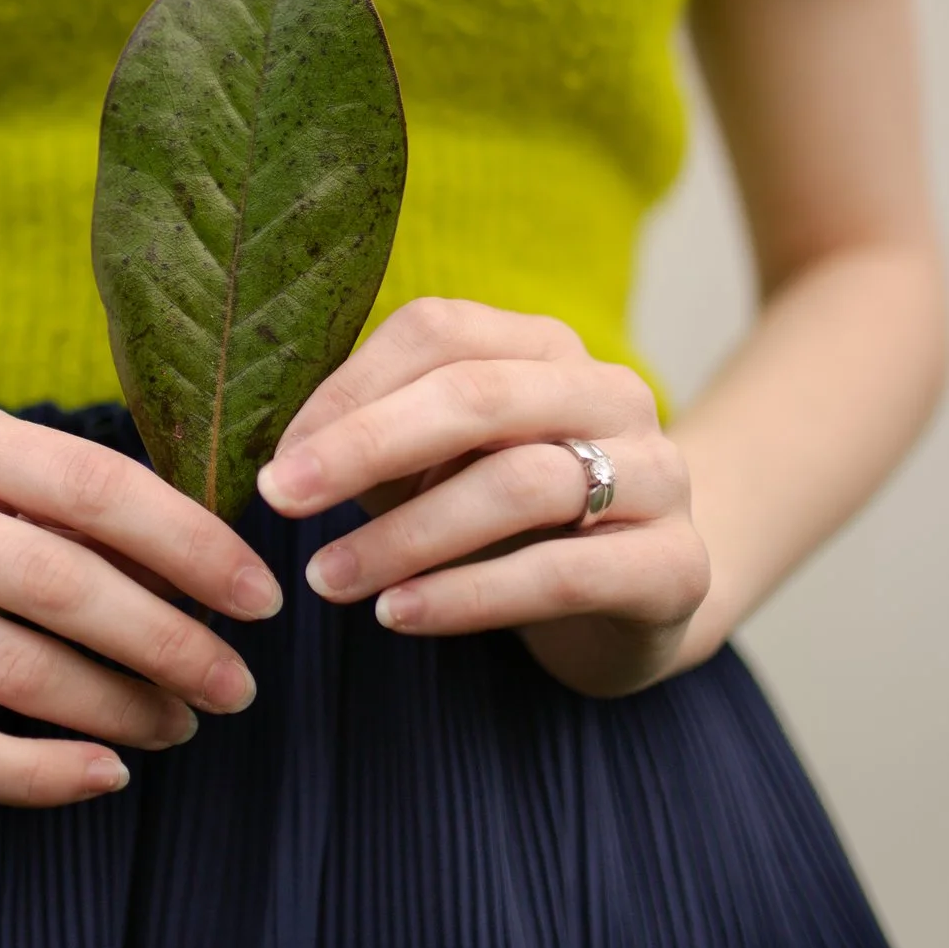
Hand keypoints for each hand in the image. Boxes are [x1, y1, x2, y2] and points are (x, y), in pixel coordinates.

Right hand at [0, 396, 281, 806]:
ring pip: (14, 671)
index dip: (191, 545)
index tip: (261, 598)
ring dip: (120, 709)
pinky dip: (40, 773)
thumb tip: (222, 571)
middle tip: (236, 685)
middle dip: (170, 641)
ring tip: (180, 723)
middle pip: (59, 583)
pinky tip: (107, 774)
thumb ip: (85, 506)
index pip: (92, 485)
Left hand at [254, 298, 712, 697]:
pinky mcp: (676, 565)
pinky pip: (561, 573)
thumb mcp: (439, 466)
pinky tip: (398, 615)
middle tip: (277, 500)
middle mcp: (612, 393)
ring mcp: (657, 475)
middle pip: (478, 393)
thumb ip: (375, 443)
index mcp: (547, 348)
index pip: (440, 332)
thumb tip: (272, 450)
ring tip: (327, 579)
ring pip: (517, 483)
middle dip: (363, 446)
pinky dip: (466, 597)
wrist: (640, 602)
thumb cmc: (511, 521)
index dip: (349, 390)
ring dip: (405, 535)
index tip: (274, 457)